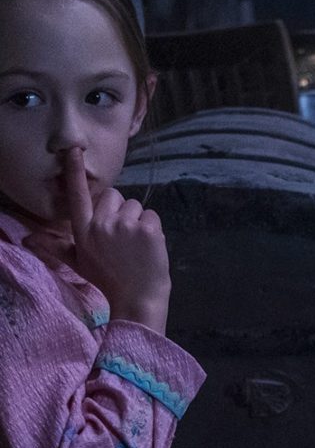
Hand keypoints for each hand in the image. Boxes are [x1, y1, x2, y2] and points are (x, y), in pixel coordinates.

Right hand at [64, 148, 170, 334]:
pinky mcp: (147, 227)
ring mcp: (125, 225)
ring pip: (135, 205)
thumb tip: (28, 239)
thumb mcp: (79, 263)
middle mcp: (100, 225)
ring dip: (138, 220)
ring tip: (135, 245)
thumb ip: (55, 247)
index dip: (74, 171)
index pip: (77, 196)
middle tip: (122, 237)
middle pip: (114, 196)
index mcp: (83, 232)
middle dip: (120, 211)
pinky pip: (152, 214)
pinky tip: (148, 246)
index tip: (72, 149)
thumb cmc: (108, 279)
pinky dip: (153, 228)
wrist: (138, 298)